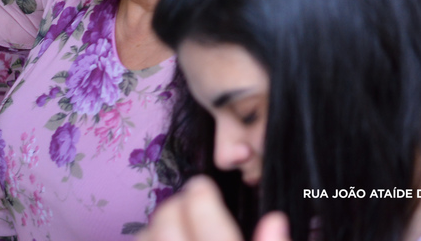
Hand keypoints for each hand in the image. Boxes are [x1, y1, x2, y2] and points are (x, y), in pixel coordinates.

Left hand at [136, 176, 289, 240]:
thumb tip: (275, 219)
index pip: (210, 227)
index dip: (202, 198)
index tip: (202, 186)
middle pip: (168, 226)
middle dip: (177, 205)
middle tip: (191, 201)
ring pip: (145, 237)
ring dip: (157, 225)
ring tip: (177, 224)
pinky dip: (146, 239)